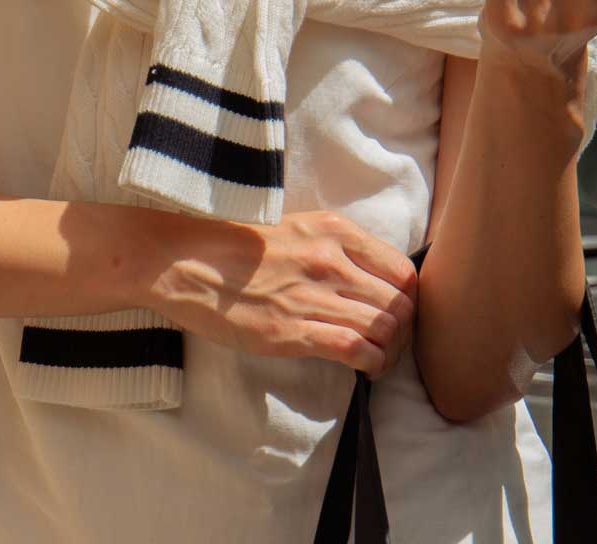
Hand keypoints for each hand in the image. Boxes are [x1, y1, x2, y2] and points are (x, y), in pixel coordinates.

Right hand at [142, 209, 416, 378]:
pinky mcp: (294, 331)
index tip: (399, 313)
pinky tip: (364, 369)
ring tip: (379, 360)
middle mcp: (332, 260)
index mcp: (334, 230)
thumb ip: (334, 246)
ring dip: (391, 352)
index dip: (409, 298)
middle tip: (392, 344)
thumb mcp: (296, 227)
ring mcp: (314, 296)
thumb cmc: (236, 244)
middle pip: (400, 303)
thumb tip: (368, 276)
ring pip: (385, 328)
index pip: (402, 270)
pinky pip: (356, 349)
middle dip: (404, 330)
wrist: (187, 260)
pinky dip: (371, 364)